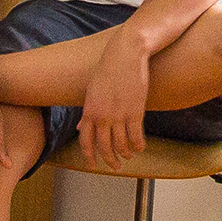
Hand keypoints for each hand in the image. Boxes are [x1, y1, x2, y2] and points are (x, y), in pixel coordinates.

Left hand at [80, 27, 152, 168]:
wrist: (126, 54)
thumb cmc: (109, 68)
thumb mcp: (92, 90)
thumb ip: (88, 112)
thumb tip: (81, 127)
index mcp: (89, 111)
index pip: (86, 141)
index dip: (89, 156)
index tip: (93, 165)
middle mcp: (102, 116)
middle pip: (104, 147)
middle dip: (110, 160)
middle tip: (115, 166)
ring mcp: (119, 115)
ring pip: (120, 144)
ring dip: (125, 153)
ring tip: (129, 156)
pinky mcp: (135, 112)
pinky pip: (136, 137)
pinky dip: (138, 145)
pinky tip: (140, 148)